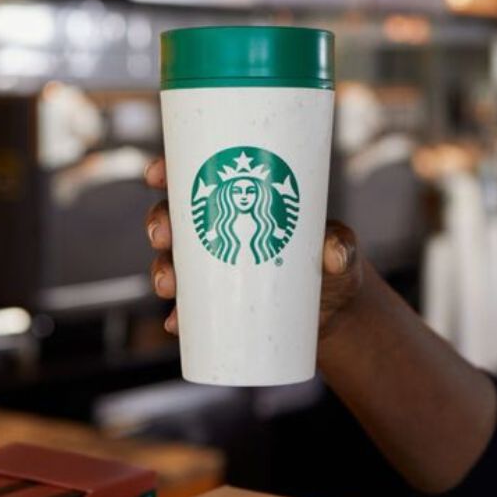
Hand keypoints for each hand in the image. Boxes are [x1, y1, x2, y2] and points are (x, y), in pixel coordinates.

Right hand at [143, 157, 364, 339]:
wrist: (333, 310)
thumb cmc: (332, 262)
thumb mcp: (339, 248)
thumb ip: (340, 245)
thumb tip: (333, 252)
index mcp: (238, 201)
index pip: (195, 179)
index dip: (166, 172)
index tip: (156, 174)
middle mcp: (217, 232)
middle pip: (173, 220)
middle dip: (159, 225)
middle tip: (163, 238)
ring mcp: (214, 269)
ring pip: (172, 263)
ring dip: (161, 272)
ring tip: (169, 287)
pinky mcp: (218, 304)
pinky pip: (188, 308)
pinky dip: (178, 316)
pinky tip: (176, 324)